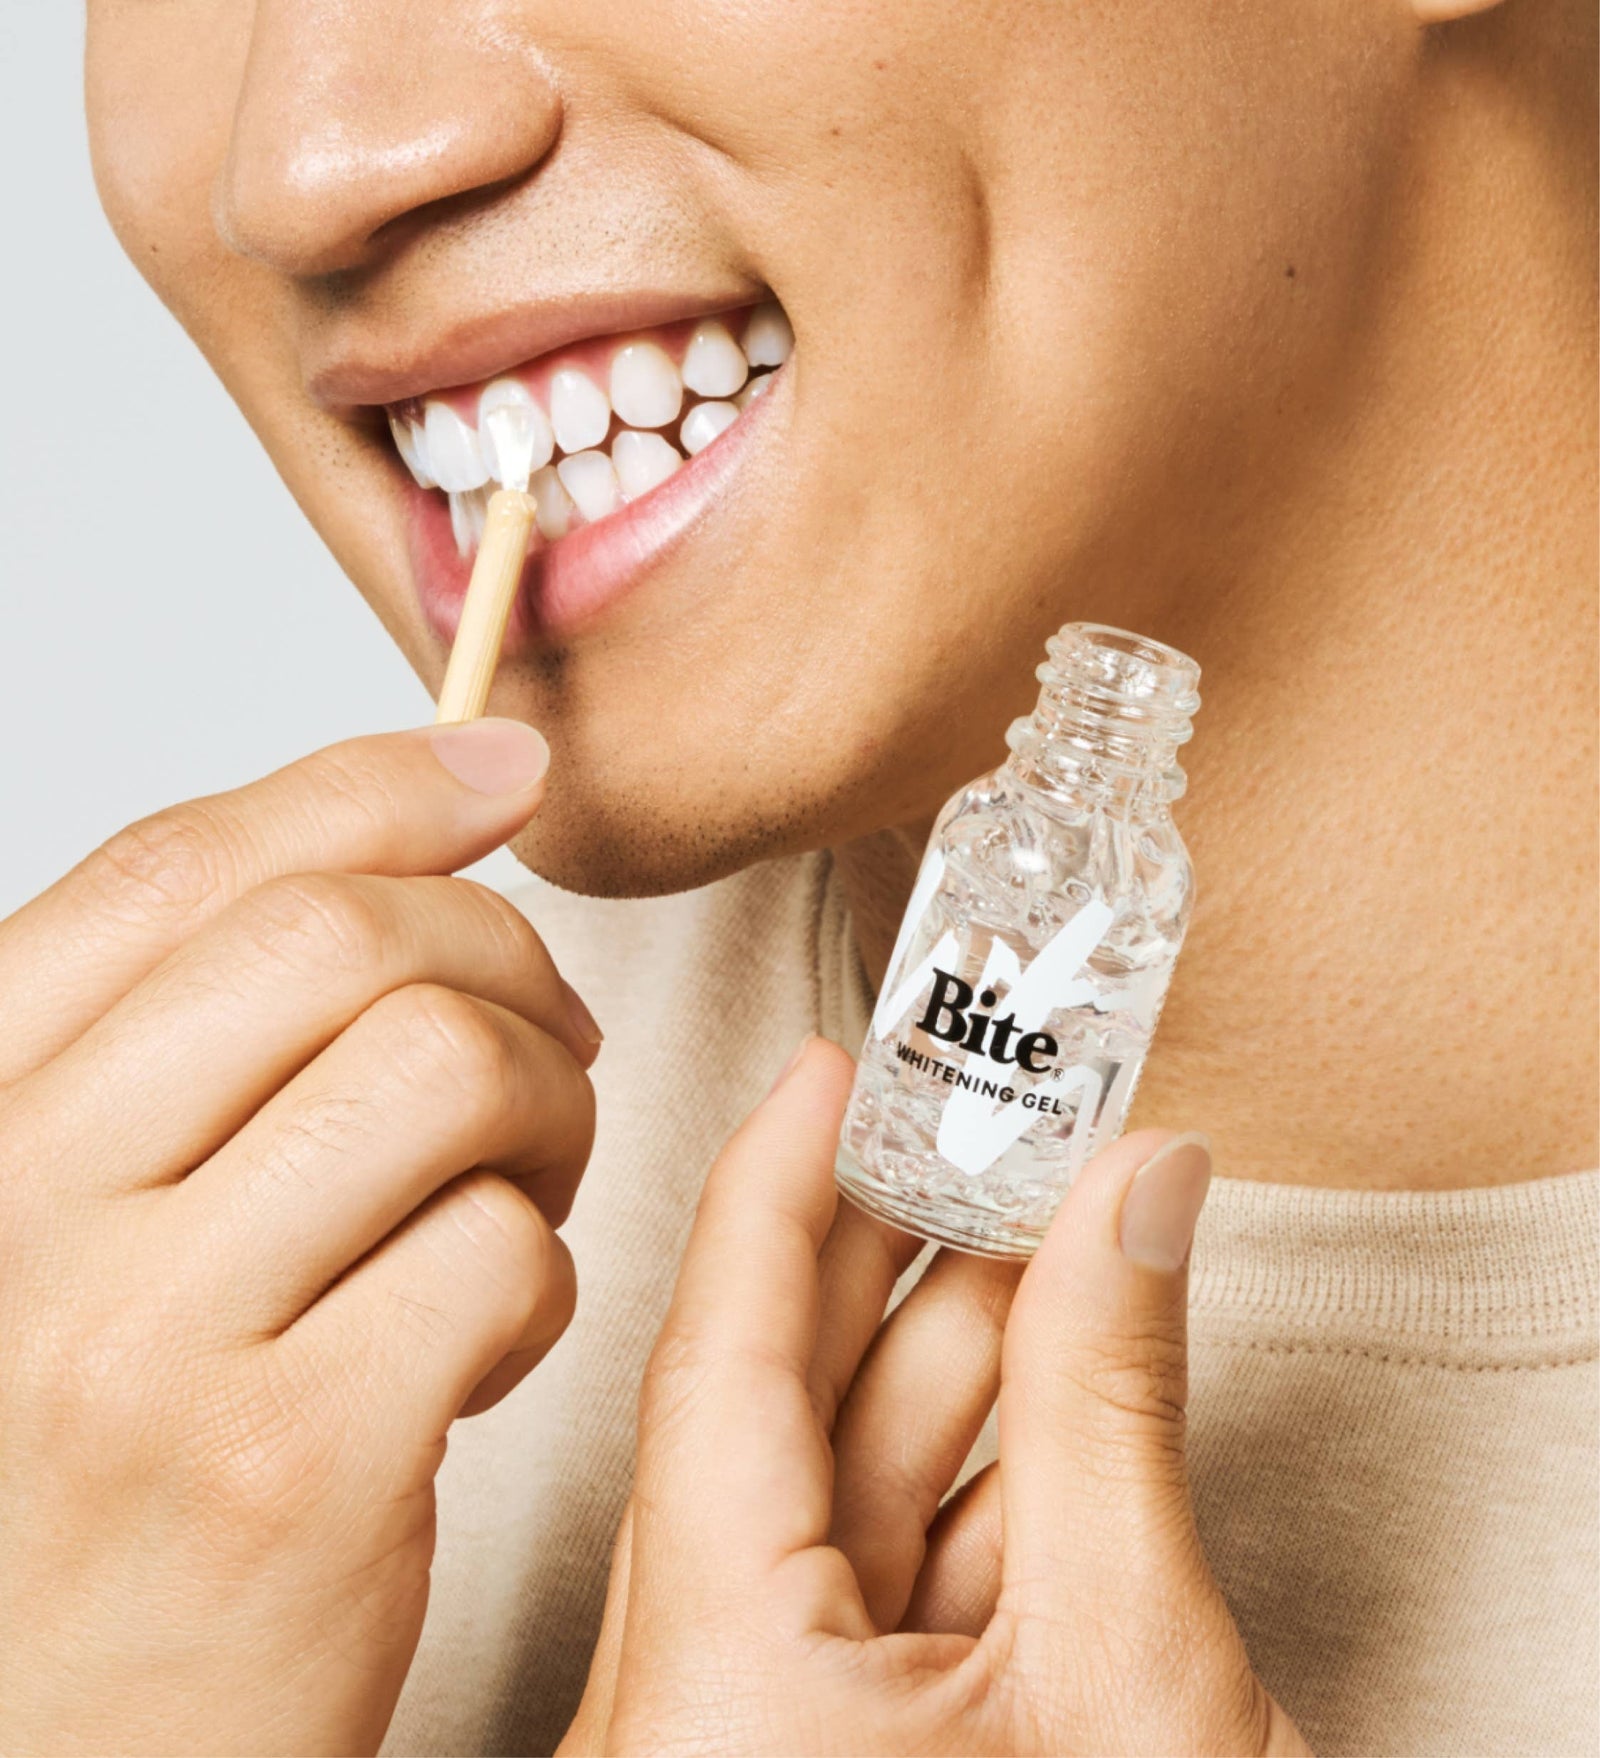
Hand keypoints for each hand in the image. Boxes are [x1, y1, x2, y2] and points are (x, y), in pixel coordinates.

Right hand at [0, 720, 598, 1755]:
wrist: (70, 1755)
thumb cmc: (109, 1483)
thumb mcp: (92, 1236)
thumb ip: (210, 1051)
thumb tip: (425, 823)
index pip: (177, 869)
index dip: (367, 788)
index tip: (499, 773)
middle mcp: (16, 1211)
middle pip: (336, 938)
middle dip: (499, 959)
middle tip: (541, 1045)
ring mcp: (139, 1338)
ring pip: (442, 1066)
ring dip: (543, 1110)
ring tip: (523, 1192)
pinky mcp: (285, 1463)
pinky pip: (500, 1247)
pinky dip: (544, 1274)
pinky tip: (492, 1342)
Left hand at [564, 1039, 1307, 1756]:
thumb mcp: (1135, 1671)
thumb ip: (1117, 1403)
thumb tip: (1143, 1188)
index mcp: (706, 1704)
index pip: (720, 1367)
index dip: (777, 1190)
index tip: (830, 1071)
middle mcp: (684, 1719)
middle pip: (786, 1411)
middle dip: (901, 1253)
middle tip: (970, 1116)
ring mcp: (748, 1739)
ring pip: (844, 1485)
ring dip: (956, 1349)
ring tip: (1035, 1206)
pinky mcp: (819, 1753)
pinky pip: (879, 1570)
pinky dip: (971, 1466)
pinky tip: (1045, 1358)